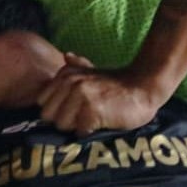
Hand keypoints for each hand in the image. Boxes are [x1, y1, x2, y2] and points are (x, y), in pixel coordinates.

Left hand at [37, 63, 162, 134]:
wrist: (144, 87)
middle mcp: (69, 82)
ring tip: (92, 119)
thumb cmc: (116, 84)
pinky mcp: (93, 109)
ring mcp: (81, 95)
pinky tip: (101, 122)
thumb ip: (77, 66)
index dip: (56, 111)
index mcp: (64, 75)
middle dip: (63, 121)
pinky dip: (90, 131)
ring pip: (62, 125)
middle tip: (82, 117)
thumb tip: (66, 55)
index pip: (42, 103)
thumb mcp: (93, 71)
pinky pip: (80, 131)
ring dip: (76, 128)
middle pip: (48, 116)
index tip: (72, 110)